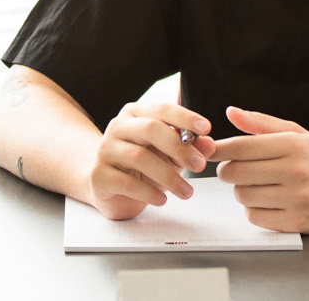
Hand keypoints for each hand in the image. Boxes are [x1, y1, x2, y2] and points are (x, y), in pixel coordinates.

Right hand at [87, 102, 217, 220]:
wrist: (109, 187)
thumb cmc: (143, 165)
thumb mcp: (170, 154)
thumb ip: (189, 147)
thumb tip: (209, 144)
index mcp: (135, 114)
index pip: (161, 109)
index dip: (184, 117)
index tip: (206, 128)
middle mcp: (117, 127)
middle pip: (150, 129)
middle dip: (179, 147)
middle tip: (200, 165)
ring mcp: (105, 150)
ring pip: (140, 157)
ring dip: (169, 176)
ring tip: (187, 192)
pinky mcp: (98, 175)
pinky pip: (127, 183)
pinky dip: (149, 192)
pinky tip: (162, 200)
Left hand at [208, 106, 308, 233]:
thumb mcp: (295, 133)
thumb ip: (260, 123)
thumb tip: (231, 112)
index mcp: (292, 145)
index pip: (240, 147)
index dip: (218, 150)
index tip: (209, 151)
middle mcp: (295, 171)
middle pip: (234, 173)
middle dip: (228, 171)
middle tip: (237, 170)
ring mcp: (297, 198)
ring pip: (242, 196)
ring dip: (242, 191)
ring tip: (258, 185)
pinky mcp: (297, 222)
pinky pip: (255, 217)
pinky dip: (255, 210)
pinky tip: (268, 202)